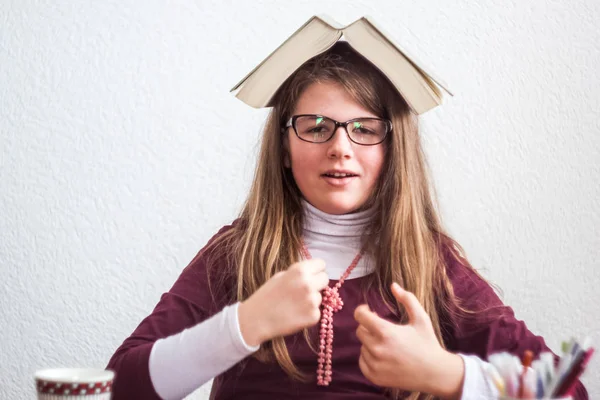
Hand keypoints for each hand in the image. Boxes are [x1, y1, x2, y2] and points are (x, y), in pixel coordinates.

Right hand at [238, 259, 328, 345]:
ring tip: (295, 305)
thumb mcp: (280, 276)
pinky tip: (295, 315)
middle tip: (305, 290)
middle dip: (317, 283)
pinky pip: (317, 311)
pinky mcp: (314, 317)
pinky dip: (308, 313)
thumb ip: (298, 273)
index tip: (311, 275)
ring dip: (311, 299)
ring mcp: (312, 301)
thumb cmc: (266, 296)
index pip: (321, 264)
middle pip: (325, 279)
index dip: (315, 270)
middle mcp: (308, 284)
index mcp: (299, 270)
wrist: (256, 320)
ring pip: (320, 296)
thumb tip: (312, 273)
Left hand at [354, 283, 463, 398]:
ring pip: (362, 346)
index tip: (369, 310)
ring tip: (388, 345)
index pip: (360, 316)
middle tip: (383, 328)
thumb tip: (393, 285)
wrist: (435, 373)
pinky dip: (369, 357)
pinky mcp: (374, 377)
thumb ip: (407, 299)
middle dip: (369, 327)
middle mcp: (377, 349)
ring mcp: (375, 365)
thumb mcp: (421, 318)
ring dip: (371, 343)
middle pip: (360, 331)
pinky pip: (362, 361)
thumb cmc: (427, 343)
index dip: (362, 310)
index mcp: (386, 332)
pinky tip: (383, 356)